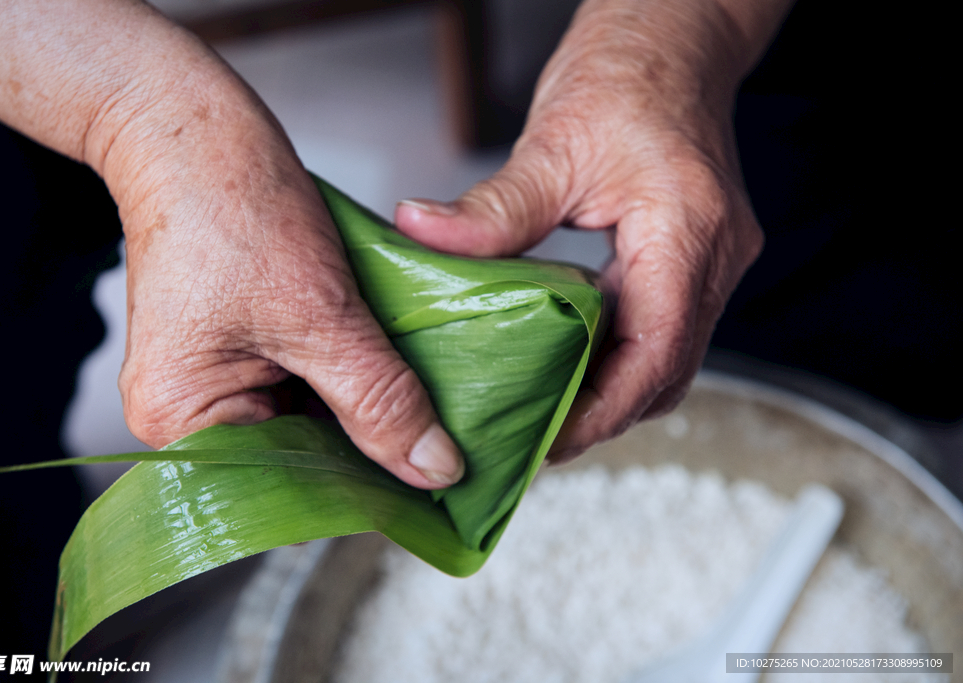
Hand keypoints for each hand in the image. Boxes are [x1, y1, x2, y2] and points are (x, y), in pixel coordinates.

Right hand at [104, 70, 464, 487]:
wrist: (195, 130)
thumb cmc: (236, 210)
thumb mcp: (322, 316)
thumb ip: (380, 401)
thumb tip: (434, 469)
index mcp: (181, 422)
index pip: (283, 491)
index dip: (358, 490)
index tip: (426, 486)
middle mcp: (187, 414)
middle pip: (296, 459)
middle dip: (363, 446)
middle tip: (437, 443)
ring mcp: (211, 381)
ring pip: (306, 421)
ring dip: (359, 407)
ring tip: (419, 404)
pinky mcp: (235, 350)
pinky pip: (301, 384)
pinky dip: (345, 376)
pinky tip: (388, 369)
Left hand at [395, 0, 773, 460]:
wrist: (675, 35)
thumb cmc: (629, 71)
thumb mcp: (555, 141)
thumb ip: (494, 206)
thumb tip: (423, 233)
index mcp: (687, 233)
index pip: (656, 354)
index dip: (604, 411)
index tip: (551, 441)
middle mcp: (715, 256)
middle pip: (668, 370)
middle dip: (607, 414)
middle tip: (539, 437)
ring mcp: (714, 258)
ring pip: (671, 356)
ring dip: (616, 388)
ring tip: (551, 407)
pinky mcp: (698, 255)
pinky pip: (665, 325)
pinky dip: (621, 353)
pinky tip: (575, 357)